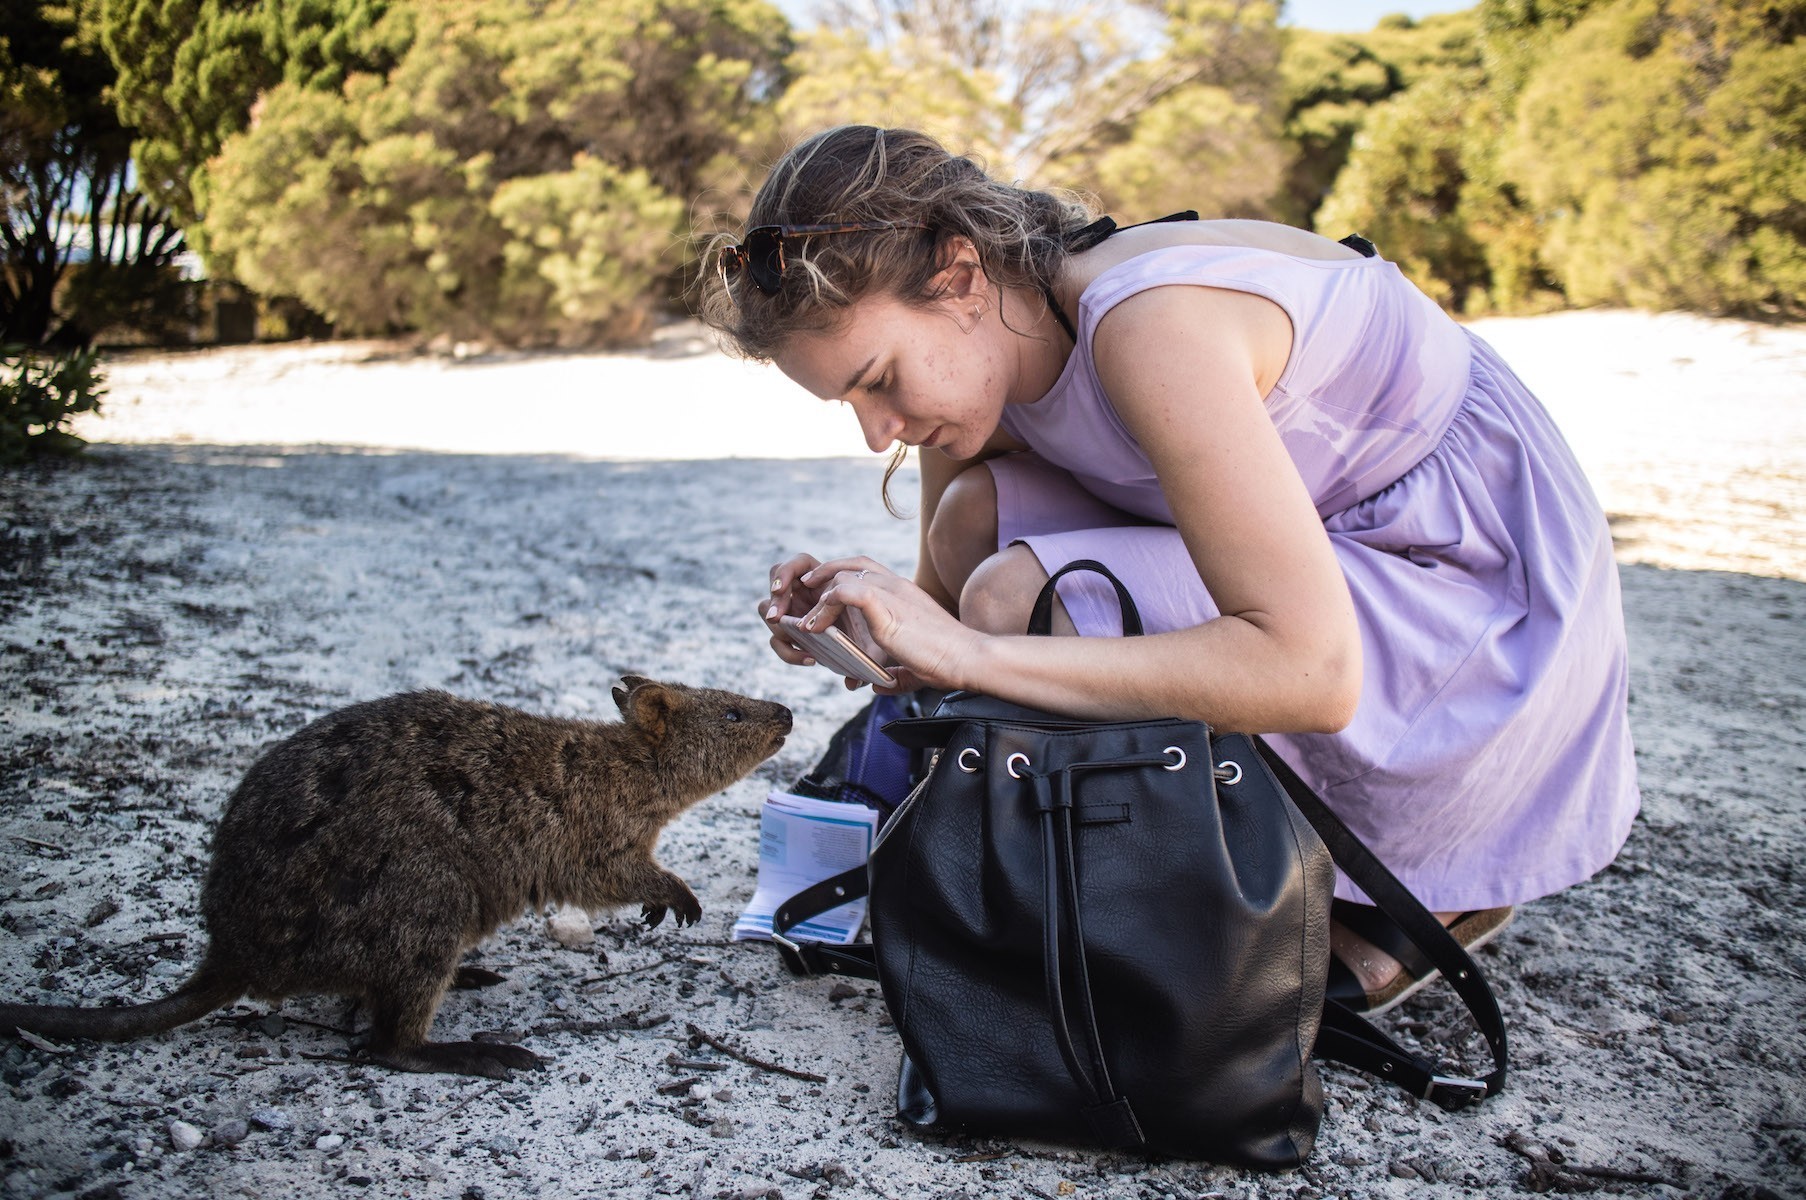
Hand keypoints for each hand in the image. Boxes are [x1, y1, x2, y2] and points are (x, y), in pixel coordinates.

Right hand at [760, 552, 895, 681]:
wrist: (885, 647)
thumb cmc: (882, 631)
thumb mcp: (878, 628)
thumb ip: (866, 632)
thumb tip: (853, 673)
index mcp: (825, 580)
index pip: (798, 564)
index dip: (785, 574)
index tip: (780, 590)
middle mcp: (807, 593)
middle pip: (775, 583)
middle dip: (775, 600)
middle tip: (777, 618)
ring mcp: (797, 613)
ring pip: (769, 609)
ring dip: (778, 625)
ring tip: (791, 638)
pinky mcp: (794, 636)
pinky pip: (780, 641)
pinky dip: (789, 651)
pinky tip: (810, 660)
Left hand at [796, 556, 985, 692]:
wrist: (965, 657)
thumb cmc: (946, 661)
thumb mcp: (912, 663)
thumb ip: (895, 671)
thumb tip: (875, 686)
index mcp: (902, 591)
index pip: (865, 567)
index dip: (839, 574)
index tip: (820, 591)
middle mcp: (895, 585)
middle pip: (849, 565)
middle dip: (822, 578)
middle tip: (803, 594)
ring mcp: (891, 592)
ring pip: (841, 579)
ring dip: (818, 602)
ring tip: (806, 624)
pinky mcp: (885, 605)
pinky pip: (844, 593)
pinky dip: (826, 608)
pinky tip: (817, 628)